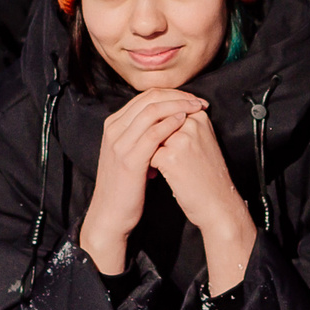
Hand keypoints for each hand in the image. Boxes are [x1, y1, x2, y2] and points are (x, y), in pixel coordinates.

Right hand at [78, 91, 204, 274]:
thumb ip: (140, 136)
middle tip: (199, 100)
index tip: (192, 99)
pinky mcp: (129, 159)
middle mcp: (114, 129)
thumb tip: (166, 122)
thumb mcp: (129, 154)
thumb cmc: (125, 186)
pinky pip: (153, 134)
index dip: (171, 94)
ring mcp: (119, 143)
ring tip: (197, 108)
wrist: (110, 215)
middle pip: (149, 99)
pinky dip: (170, 124)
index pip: (145, 96)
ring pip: (152, 111)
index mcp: (113, 125)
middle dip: (178, 96)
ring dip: (178, 105)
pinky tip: (185, 123)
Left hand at [149, 110, 257, 296]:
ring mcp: (181, 139)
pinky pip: (146, 153)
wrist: (218, 205)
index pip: (166, 110)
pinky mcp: (170, 157)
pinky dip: (146, 165)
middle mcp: (191, 123)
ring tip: (155, 166)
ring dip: (146, 150)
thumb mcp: (202, 141)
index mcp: (199, 116)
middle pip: (155, 122)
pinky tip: (154, 175)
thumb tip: (155, 116)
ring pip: (148, 136)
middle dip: (151, 139)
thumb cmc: (207, 175)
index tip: (168, 146)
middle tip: (161, 159)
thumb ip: (183, 125)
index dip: (159, 128)